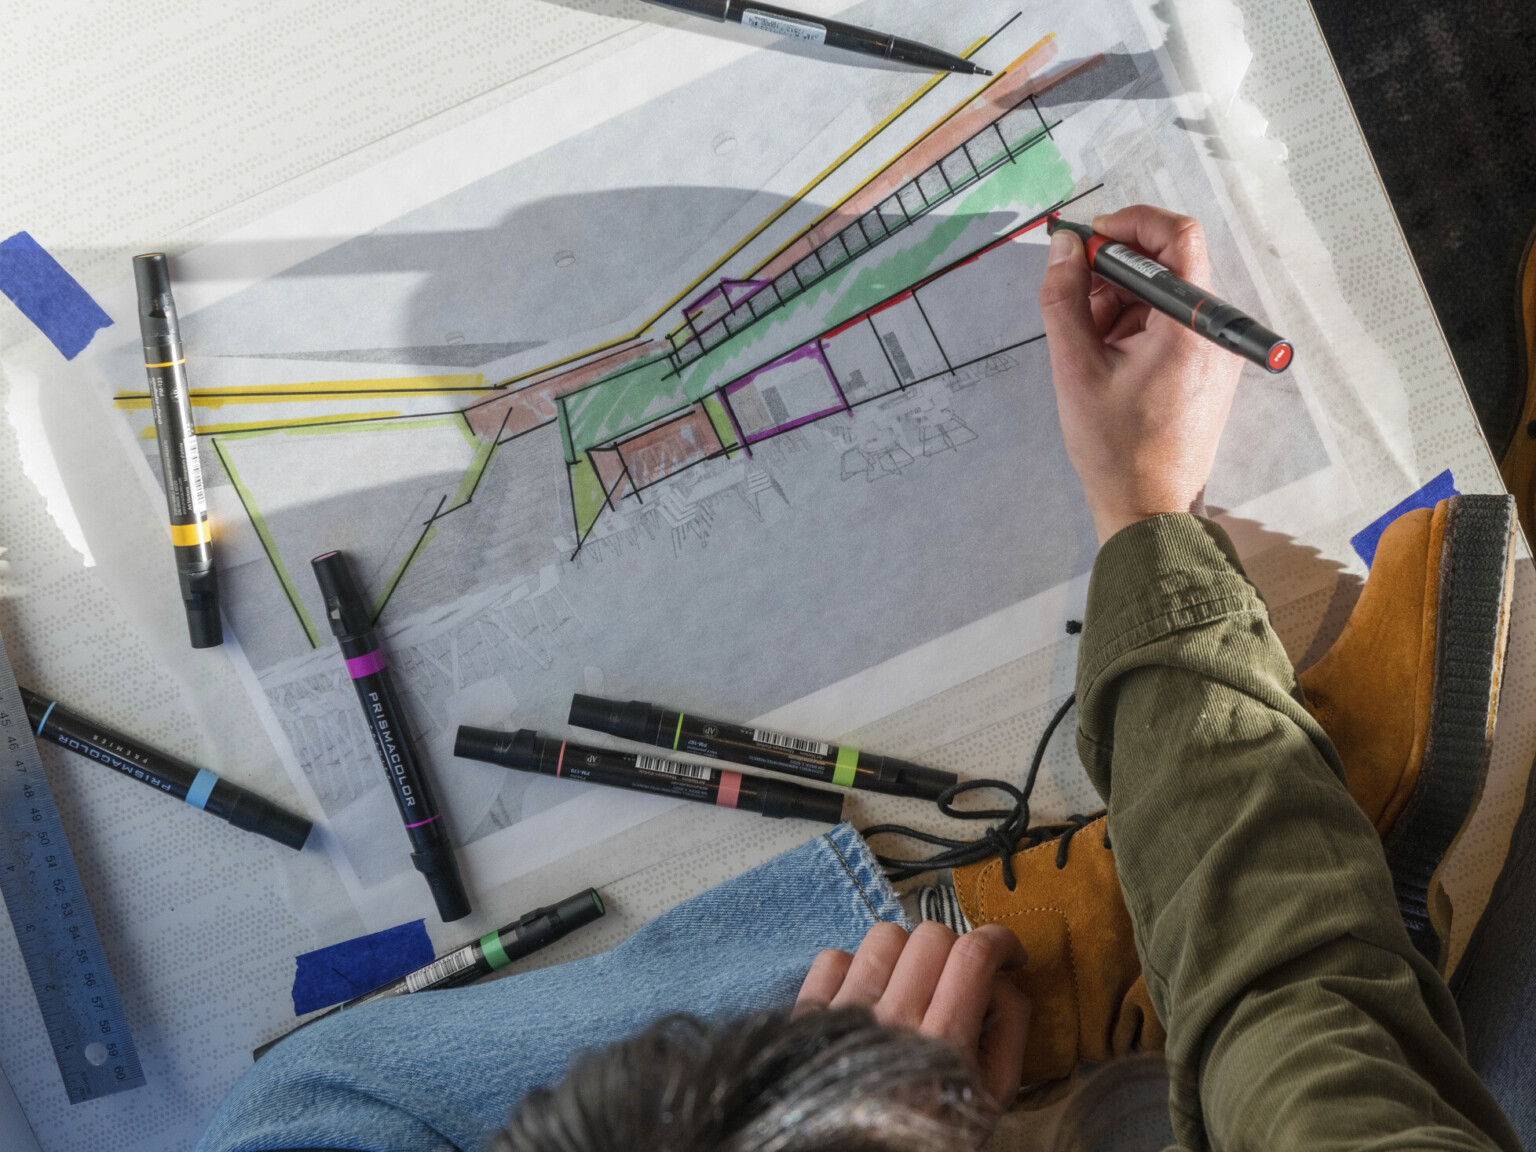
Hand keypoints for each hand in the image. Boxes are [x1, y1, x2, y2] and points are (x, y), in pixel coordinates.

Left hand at [795, 922, 1029, 1111]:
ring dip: (907, 953)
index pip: (973, 955)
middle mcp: (893, 1021)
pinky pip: (834, 957)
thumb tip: (1004, 976)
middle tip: (959, 977)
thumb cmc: (934, 1128)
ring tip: (913, 983)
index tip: (1008, 953)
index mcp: (944, 1042)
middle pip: (931, 937)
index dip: (999, 940)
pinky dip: (856, 967)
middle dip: (956, 948)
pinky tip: (872, 995)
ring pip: (884, 937)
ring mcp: (847, 1014)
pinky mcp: (812, 1015)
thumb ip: (1010, 1027)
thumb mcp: (994, 1093)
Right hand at [1040, 205, 1242, 544]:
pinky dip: (1133, 328)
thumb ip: (1063, 299)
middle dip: (1114, 275)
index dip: (1130, 224)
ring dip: (1119, 305)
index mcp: (1190, 325)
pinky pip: (1169, 325)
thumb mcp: (1075, 368)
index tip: (1090, 238)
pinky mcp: (1206, 368)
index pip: (1177, 237)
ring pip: (1163, 296)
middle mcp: (1212, 331)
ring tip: (1088, 346)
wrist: (1149, 508)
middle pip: (1166, 266)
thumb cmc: (1116, 449)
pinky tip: (1107, 360)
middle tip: (1075, 306)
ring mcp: (1213, 351)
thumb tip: (1063, 248)